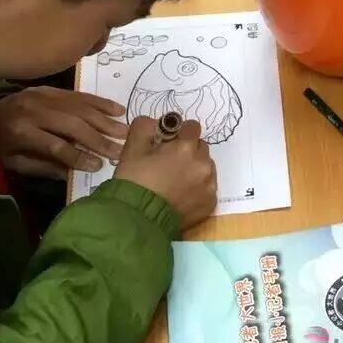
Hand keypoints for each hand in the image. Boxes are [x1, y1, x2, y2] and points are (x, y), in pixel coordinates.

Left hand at [0, 87, 126, 176]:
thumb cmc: (0, 144)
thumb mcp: (15, 162)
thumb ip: (44, 166)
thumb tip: (76, 171)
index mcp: (21, 132)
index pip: (55, 145)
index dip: (78, 155)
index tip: (99, 166)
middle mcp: (34, 110)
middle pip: (72, 124)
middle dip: (98, 139)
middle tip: (119, 150)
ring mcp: (44, 95)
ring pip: (80, 108)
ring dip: (105, 121)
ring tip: (124, 133)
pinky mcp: (52, 88)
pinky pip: (80, 94)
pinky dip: (100, 102)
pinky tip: (118, 110)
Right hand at [113, 116, 216, 231]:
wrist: (136, 220)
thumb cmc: (134, 181)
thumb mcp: (132, 148)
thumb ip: (145, 127)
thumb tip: (156, 122)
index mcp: (187, 148)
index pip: (192, 127)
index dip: (179, 132)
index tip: (168, 142)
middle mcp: (203, 165)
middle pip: (200, 147)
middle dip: (187, 150)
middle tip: (168, 163)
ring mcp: (209, 186)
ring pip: (206, 167)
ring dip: (194, 169)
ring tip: (174, 181)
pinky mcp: (210, 204)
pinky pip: (207, 188)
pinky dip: (197, 188)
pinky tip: (180, 195)